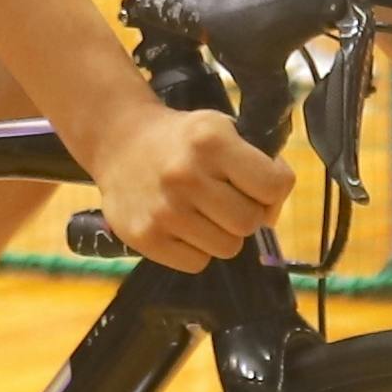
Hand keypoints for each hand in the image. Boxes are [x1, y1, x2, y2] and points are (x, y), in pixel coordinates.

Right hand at [88, 86, 294, 271]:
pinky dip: (195, 249)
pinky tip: (181, 226)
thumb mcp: (221, 128)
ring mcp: (164, 210)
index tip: (258, 185)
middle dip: (246, 213)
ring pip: (227, 248)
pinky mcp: (145, 237)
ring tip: (202, 212)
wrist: (118, 141)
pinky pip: (197, 262)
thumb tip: (272, 211)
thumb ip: (255, 161)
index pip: (273, 186)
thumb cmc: (181, 139)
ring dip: (221, 234)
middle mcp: (186, 175)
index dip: (273, 189)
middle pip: (250, 222)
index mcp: (211, 141)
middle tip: (227, 200)